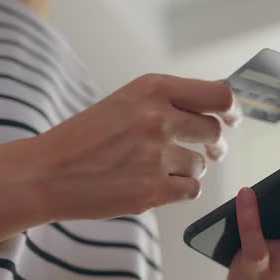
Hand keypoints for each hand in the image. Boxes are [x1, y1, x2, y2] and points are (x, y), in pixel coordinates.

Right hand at [30, 74, 241, 221]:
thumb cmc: (88, 137)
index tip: (232, 118)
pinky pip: (192, 189)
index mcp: (152, 89)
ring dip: (188, 168)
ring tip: (158, 167)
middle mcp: (158, 118)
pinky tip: (158, 183)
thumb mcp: (128, 101)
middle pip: (214, 132)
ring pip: (201, 165)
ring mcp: (156, 155)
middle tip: (205, 149)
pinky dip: (180, 189)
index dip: (232, 109)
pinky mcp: (152, 189)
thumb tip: (220, 109)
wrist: (47, 173)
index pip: (219, 95)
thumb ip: (172, 101)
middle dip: (212, 144)